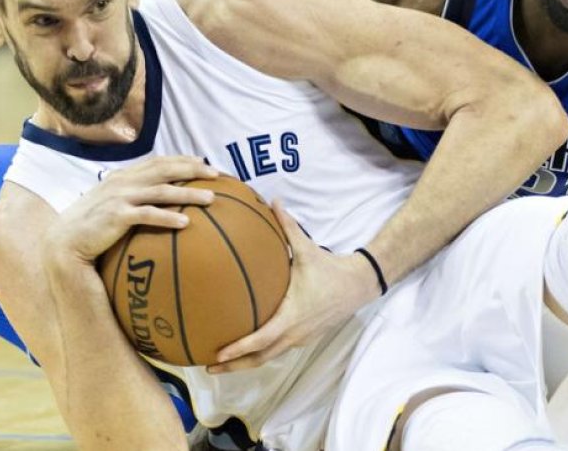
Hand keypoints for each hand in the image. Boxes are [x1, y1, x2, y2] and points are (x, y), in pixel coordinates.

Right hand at [48, 156, 218, 265]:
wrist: (65, 241)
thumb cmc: (90, 226)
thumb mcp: (110, 203)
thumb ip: (130, 196)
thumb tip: (154, 199)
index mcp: (123, 176)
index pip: (158, 161)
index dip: (182, 160)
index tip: (203, 162)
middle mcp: (123, 182)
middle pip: (165, 170)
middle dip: (192, 170)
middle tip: (217, 175)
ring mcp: (120, 198)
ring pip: (162, 191)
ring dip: (188, 193)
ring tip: (211, 199)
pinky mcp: (117, 216)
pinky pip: (148, 215)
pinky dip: (168, 218)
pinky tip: (186, 223)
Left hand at [207, 200, 379, 373]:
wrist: (358, 285)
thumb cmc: (330, 269)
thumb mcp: (307, 249)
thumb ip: (288, 226)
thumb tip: (273, 201)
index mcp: (291, 317)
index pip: (261, 339)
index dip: (239, 348)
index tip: (219, 354)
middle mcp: (294, 334)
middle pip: (260, 358)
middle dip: (234, 365)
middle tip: (209, 367)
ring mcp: (300, 339)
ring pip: (268, 358)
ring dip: (245, 363)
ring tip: (221, 364)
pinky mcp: (303, 338)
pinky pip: (277, 351)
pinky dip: (259, 354)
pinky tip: (245, 348)